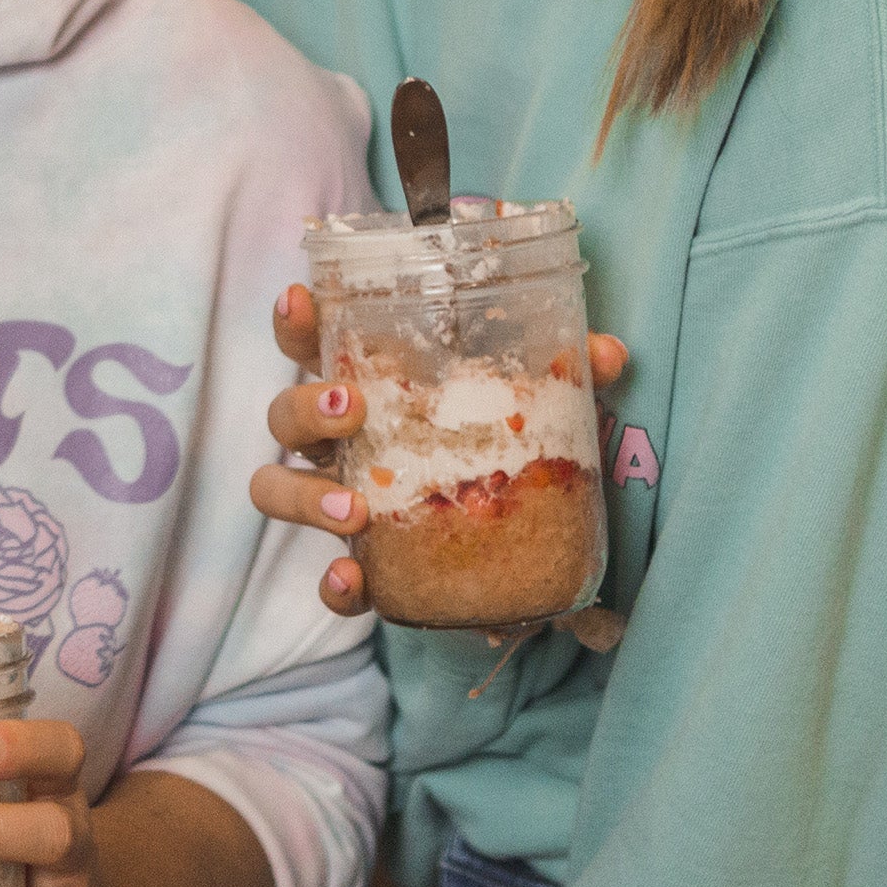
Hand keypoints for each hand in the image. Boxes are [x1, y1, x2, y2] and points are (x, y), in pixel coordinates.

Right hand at [248, 283, 627, 618]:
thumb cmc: (503, 443)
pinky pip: (331, 582)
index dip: (297, 321)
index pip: (315, 342)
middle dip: (306, 406)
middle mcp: (343, 442)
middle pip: (285, 413)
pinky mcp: (367, 567)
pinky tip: (355, 579)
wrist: (521, 541)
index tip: (303, 301)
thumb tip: (608, 354)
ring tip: (354, 507)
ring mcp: (344, 503)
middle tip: (352, 408)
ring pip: (278, 489)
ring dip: (305, 495)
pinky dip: (335, 585)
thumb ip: (572, 373)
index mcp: (374, 385)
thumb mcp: (541, 403)